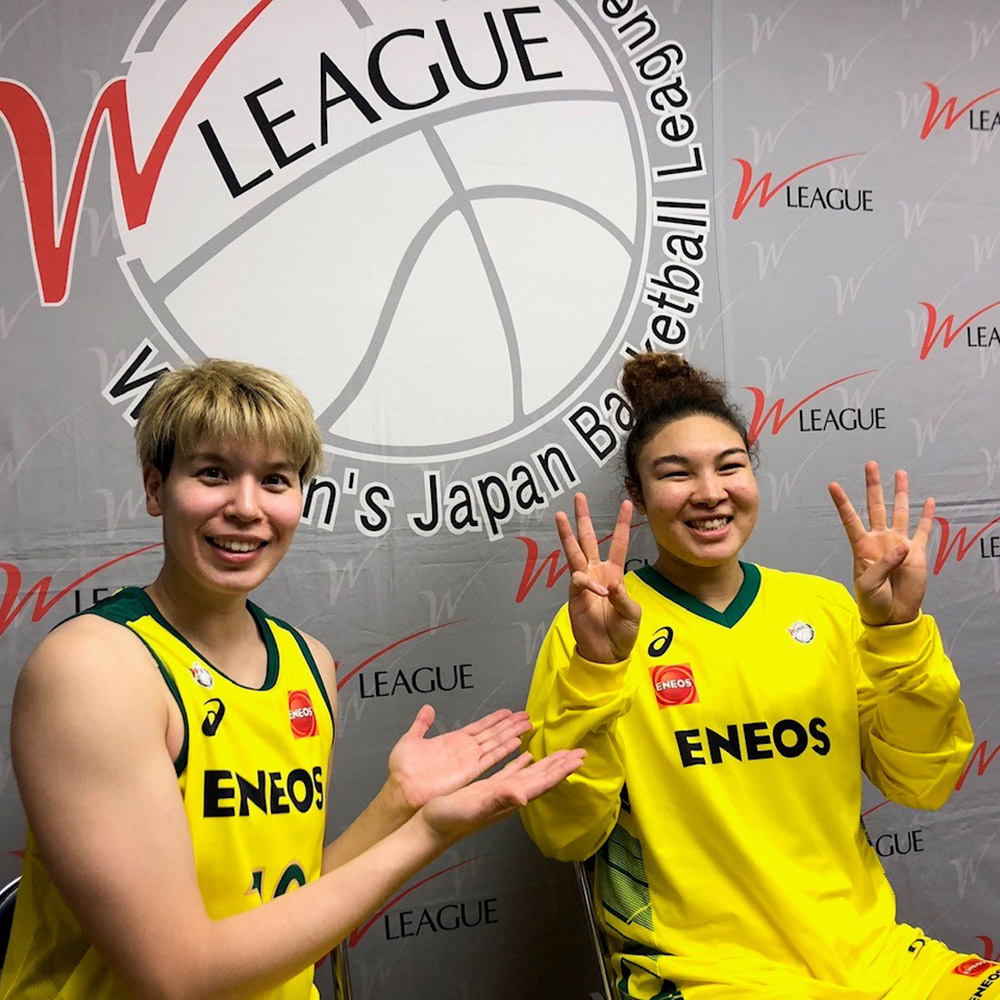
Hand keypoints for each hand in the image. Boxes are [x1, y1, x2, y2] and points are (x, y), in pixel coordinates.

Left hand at [387, 706, 531, 812]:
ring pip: (495, 743)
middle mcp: (464, 750)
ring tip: (526, 725)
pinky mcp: (470, 771)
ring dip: (511, 734)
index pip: (479, 726)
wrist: (402, 789)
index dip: (494, 719)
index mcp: (453, 741)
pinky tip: (516, 743)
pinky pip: (491, 758)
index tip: (508, 712)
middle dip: (510, 724)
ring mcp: (468, 760)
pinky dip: (504, 750)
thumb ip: (421, 724)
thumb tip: (427, 709)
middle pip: (493, 734)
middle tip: (525, 716)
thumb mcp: (411, 739)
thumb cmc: (404, 770)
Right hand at [418, 749, 585, 844]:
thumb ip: (499, 799)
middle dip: (561, 765)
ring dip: (547, 764)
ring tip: (561, 754)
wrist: (431, 829)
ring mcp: (500, 794)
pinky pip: (511, 773)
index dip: (561, 770)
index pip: (542, 782)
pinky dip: (522, 764)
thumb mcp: (474, 806)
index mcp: (509, 797)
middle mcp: (509, 796)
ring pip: (530, 775)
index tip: (578, 758)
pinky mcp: (487, 790)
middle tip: (580, 752)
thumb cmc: (449, 819)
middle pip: (542, 778)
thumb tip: (524, 796)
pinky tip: (527, 758)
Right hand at [557, 493, 641, 662]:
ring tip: (559, 516)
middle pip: (588, 540)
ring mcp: (584, 582)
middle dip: (583, 519)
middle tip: (578, 497)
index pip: (619, 543)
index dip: (622, 524)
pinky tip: (596, 590)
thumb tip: (610, 584)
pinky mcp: (574, 595)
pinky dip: (587, 583)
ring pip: (574, 552)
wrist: (607, 653)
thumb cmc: (623, 633)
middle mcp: (597, 572)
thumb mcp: (632, 614)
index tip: (628, 503)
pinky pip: (578, 580)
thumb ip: (623, 598)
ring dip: (567, 534)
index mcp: (614, 573)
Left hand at [828, 462, 933, 625]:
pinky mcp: (916, 553)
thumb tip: (902, 546)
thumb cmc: (873, 601)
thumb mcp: (869, 585)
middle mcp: (879, 540)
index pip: (850, 519)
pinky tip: (928, 501)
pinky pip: (922, 530)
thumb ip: (883, 565)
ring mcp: (898, 544)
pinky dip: (926, 516)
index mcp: (862, 546)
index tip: (832, 485)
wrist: (892, 615)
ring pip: (900, 512)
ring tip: (900, 473)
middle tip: (870, 465)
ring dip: (900, 493)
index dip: (842, 503)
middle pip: (876, 506)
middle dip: (873, 486)